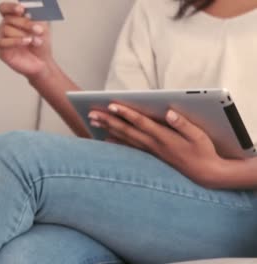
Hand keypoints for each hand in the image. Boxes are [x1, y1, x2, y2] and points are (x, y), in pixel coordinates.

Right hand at [0, 2, 53, 79]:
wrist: (43, 61)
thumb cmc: (40, 43)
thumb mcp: (42, 26)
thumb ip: (35, 16)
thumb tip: (28, 10)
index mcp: (13, 18)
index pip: (4, 8)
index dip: (10, 7)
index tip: (21, 9)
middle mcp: (5, 27)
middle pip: (8, 19)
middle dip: (25, 23)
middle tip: (38, 29)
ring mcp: (2, 39)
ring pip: (5, 29)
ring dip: (22, 34)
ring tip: (35, 40)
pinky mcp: (1, 50)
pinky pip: (2, 42)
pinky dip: (15, 41)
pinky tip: (26, 42)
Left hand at [88, 104, 225, 186]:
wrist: (206, 175)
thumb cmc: (204, 152)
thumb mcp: (199, 136)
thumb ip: (183, 124)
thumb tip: (170, 112)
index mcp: (164, 137)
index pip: (141, 122)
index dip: (125, 113)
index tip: (111, 105)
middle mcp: (153, 144)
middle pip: (126, 130)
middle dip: (108, 120)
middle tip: (91, 114)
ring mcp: (150, 150)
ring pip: (124, 138)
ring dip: (108, 129)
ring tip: (93, 121)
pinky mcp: (150, 155)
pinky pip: (129, 147)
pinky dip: (116, 142)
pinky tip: (105, 139)